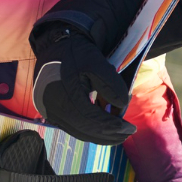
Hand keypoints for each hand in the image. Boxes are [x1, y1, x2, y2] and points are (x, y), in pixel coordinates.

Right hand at [31, 23, 135, 144]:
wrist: (54, 46)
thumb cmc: (76, 53)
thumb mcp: (96, 63)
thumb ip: (111, 85)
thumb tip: (121, 106)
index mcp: (66, 97)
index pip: (93, 121)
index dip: (113, 127)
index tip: (131, 128)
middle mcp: (55, 109)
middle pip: (86, 130)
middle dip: (109, 135)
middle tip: (127, 133)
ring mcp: (51, 112)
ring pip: (79, 132)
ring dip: (100, 135)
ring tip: (118, 134)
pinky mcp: (51, 112)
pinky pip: (72, 127)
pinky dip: (89, 130)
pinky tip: (102, 127)